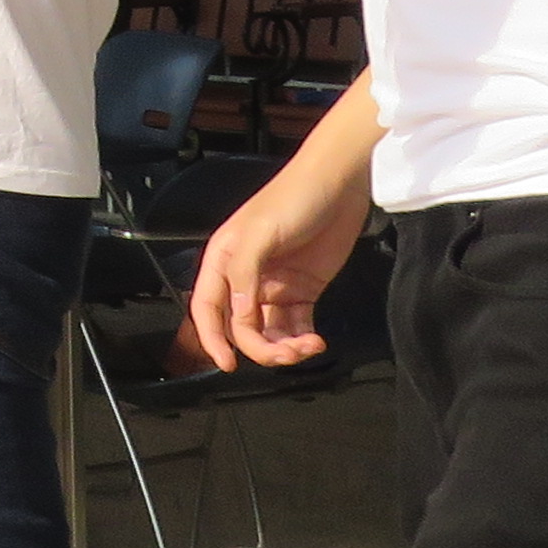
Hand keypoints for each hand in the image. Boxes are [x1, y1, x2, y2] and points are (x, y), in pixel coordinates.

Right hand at [184, 149, 363, 370]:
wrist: (339, 183)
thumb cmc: (294, 198)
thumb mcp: (260, 233)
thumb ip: (244, 275)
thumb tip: (239, 317)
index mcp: (224, 261)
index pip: (208, 309)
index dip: (212, 339)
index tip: (227, 364)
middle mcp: (246, 277)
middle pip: (242, 328)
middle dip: (261, 347)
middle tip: (285, 354)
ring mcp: (275, 286)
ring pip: (270, 332)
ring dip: (285, 347)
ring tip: (307, 347)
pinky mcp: (303, 289)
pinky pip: (297, 325)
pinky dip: (303, 339)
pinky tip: (316, 340)